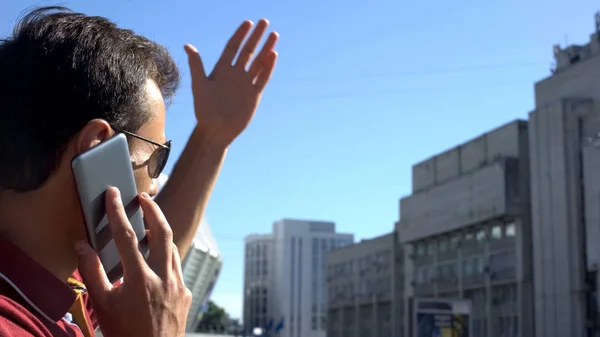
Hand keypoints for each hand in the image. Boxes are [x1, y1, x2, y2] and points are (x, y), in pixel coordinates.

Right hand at [75, 187, 191, 336]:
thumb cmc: (124, 333)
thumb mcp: (102, 305)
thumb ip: (91, 273)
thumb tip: (82, 246)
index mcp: (139, 278)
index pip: (126, 236)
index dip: (117, 212)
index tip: (113, 194)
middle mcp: (163, 277)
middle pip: (162, 232)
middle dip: (153, 210)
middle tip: (143, 198)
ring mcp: (178, 284)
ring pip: (172, 249)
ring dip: (160, 233)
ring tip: (149, 224)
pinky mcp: (185, 292)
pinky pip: (176, 267)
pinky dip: (165, 257)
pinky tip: (156, 259)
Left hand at [185, 19, 278, 146]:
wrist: (216, 130)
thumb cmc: (204, 110)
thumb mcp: (199, 85)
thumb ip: (197, 65)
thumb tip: (188, 46)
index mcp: (221, 70)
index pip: (233, 47)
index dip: (240, 34)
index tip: (248, 22)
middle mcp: (235, 74)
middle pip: (248, 51)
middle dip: (256, 36)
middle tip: (264, 22)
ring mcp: (246, 83)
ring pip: (258, 62)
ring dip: (266, 49)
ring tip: (274, 35)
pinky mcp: (254, 94)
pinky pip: (263, 77)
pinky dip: (268, 67)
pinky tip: (273, 54)